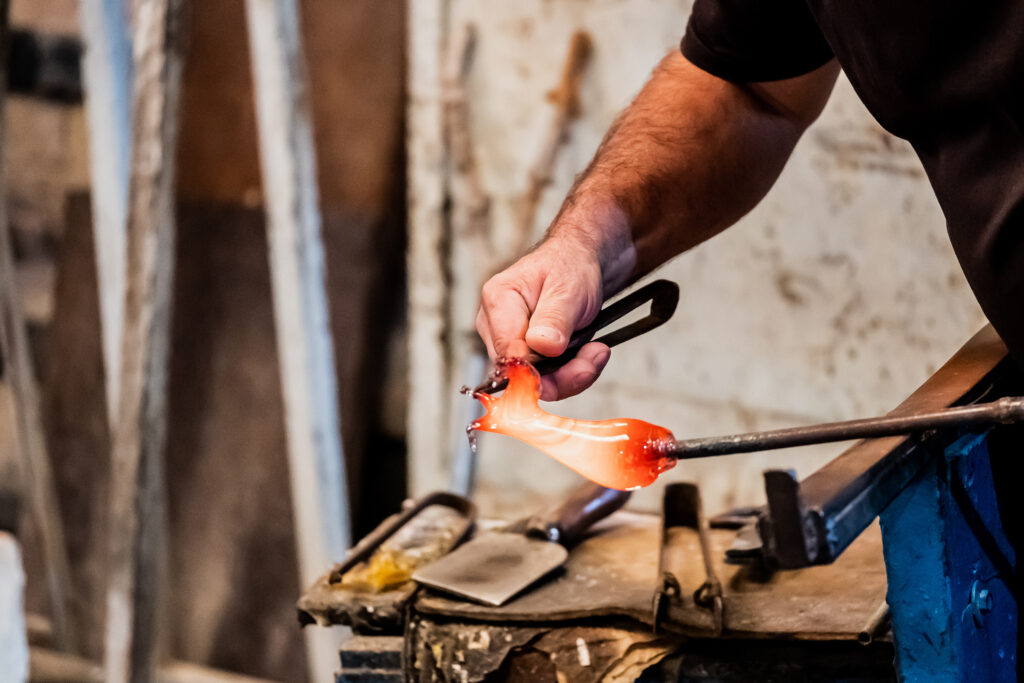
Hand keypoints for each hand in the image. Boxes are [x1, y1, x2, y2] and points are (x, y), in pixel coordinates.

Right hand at [475, 238, 611, 399]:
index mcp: (498, 301)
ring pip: (534, 380)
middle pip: (519, 373)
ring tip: (597, 352)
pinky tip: (592, 352)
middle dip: (562, 373)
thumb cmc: (571, 266)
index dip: (538, 371)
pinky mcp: (527, 353)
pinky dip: (572, 371)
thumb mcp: (567, 289)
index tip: (575, 370)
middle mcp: (496, 326)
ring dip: (572, 374)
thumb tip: (541, 348)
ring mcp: (510, 342)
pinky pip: (546, 378)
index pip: (507, 353)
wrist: (583, 260)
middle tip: (596, 356)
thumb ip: (553, 319)